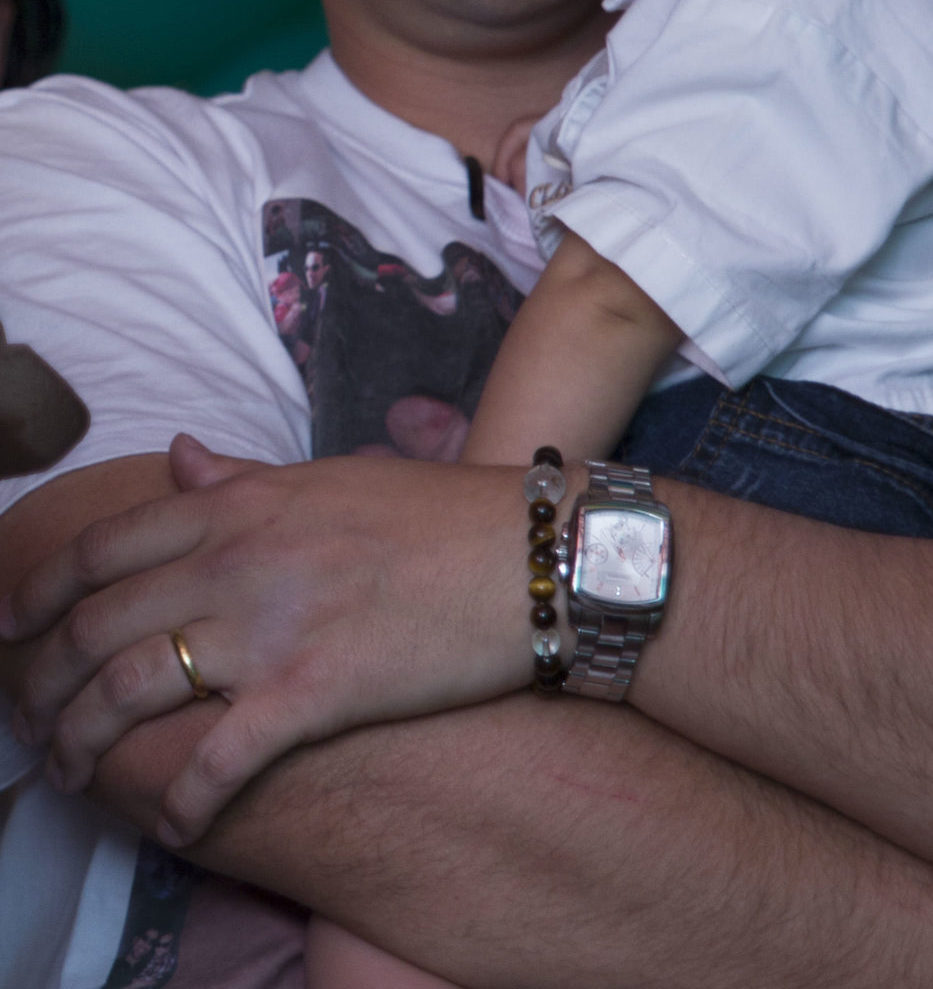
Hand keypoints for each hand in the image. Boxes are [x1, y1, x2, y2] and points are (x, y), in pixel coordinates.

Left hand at [2, 434, 539, 844]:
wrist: (531, 554)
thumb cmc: (438, 515)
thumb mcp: (329, 478)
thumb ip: (244, 477)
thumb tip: (178, 457)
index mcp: (239, 504)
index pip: (102, 549)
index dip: (39, 594)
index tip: (14, 628)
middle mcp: (237, 559)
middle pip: (96, 627)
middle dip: (43, 683)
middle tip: (31, 722)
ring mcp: (271, 625)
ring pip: (130, 691)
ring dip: (85, 744)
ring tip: (75, 775)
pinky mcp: (313, 691)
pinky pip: (217, 759)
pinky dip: (181, 801)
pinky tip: (174, 825)